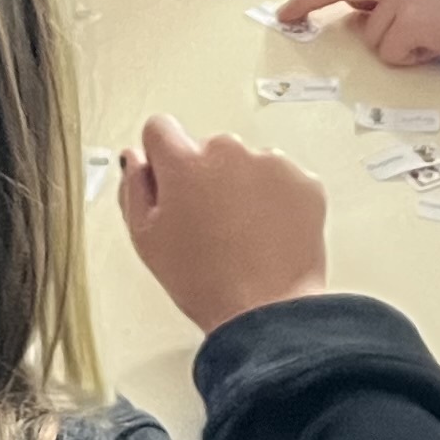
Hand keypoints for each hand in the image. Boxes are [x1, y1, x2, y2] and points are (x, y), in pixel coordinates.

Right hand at [118, 112, 329, 332]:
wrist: (265, 311)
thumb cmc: (203, 281)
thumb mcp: (146, 239)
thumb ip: (134, 188)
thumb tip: (136, 159)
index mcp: (184, 162)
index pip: (160, 128)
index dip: (161, 157)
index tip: (169, 181)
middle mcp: (228, 150)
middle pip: (208, 149)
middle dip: (205, 176)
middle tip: (208, 225)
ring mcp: (271, 163)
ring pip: (248, 164)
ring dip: (243, 187)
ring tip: (242, 236)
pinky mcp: (304, 181)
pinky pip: (282, 181)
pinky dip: (276, 201)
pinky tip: (267, 235)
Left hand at [277, 0, 439, 72]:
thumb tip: (355, 15)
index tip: (290, 7)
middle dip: (308, 4)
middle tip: (285, 17)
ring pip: (370, 35)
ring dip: (397, 48)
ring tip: (434, 39)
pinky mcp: (412, 15)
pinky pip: (390, 53)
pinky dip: (411, 58)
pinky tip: (438, 46)